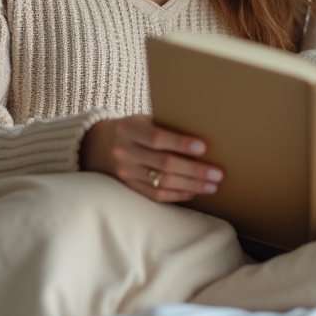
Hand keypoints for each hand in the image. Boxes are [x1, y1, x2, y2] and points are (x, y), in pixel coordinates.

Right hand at [81, 115, 222, 202]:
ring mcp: (125, 172)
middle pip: (164, 164)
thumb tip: (204, 130)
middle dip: (194, 170)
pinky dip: (176, 195)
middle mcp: (125, 152)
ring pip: (162, 182)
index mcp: (130, 129)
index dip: (181, 143)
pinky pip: (155, 195)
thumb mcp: (142, 120)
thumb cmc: (132, 128)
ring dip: (190, 185)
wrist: (98, 144)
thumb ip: (165, 126)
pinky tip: (192, 192)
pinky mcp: (128, 187)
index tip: (204, 148)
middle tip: (217, 173)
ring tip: (211, 185)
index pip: (157, 138)